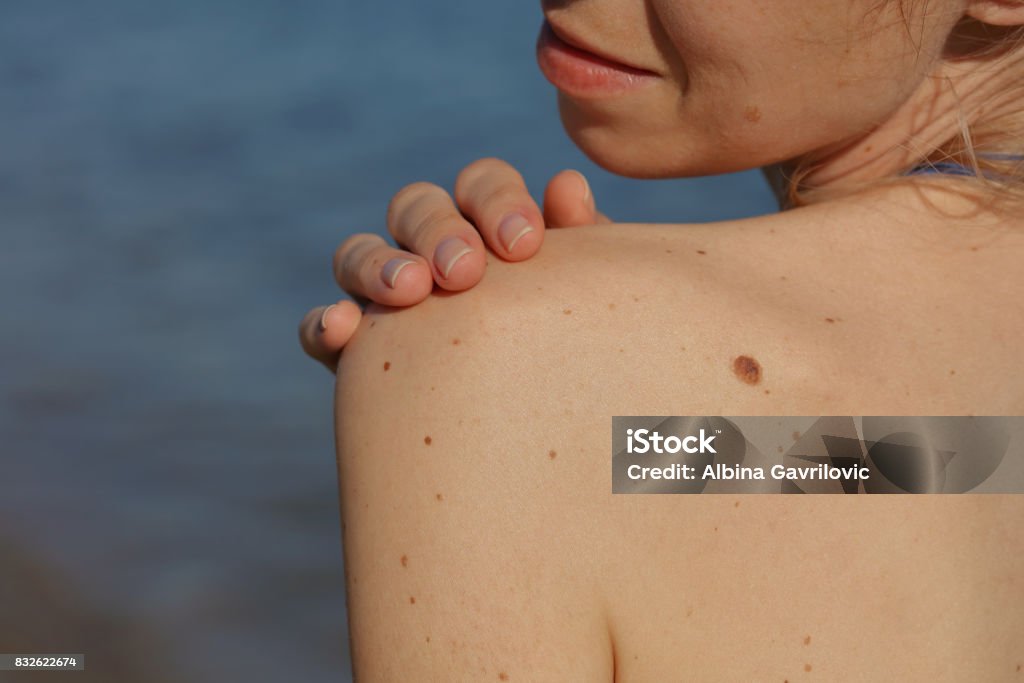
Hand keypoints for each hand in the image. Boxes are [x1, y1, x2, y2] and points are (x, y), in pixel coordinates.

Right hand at [298, 157, 608, 371]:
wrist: (544, 442)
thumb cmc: (576, 356)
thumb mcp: (586, 304)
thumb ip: (582, 247)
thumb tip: (566, 185)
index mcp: (488, 228)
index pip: (481, 186)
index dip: (498, 201)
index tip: (525, 245)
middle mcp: (430, 252)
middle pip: (415, 207)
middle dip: (438, 231)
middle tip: (465, 272)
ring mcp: (385, 297)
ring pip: (357, 254)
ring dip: (378, 265)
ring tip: (408, 293)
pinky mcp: (353, 352)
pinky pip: (322, 326)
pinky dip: (326, 322)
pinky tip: (342, 329)